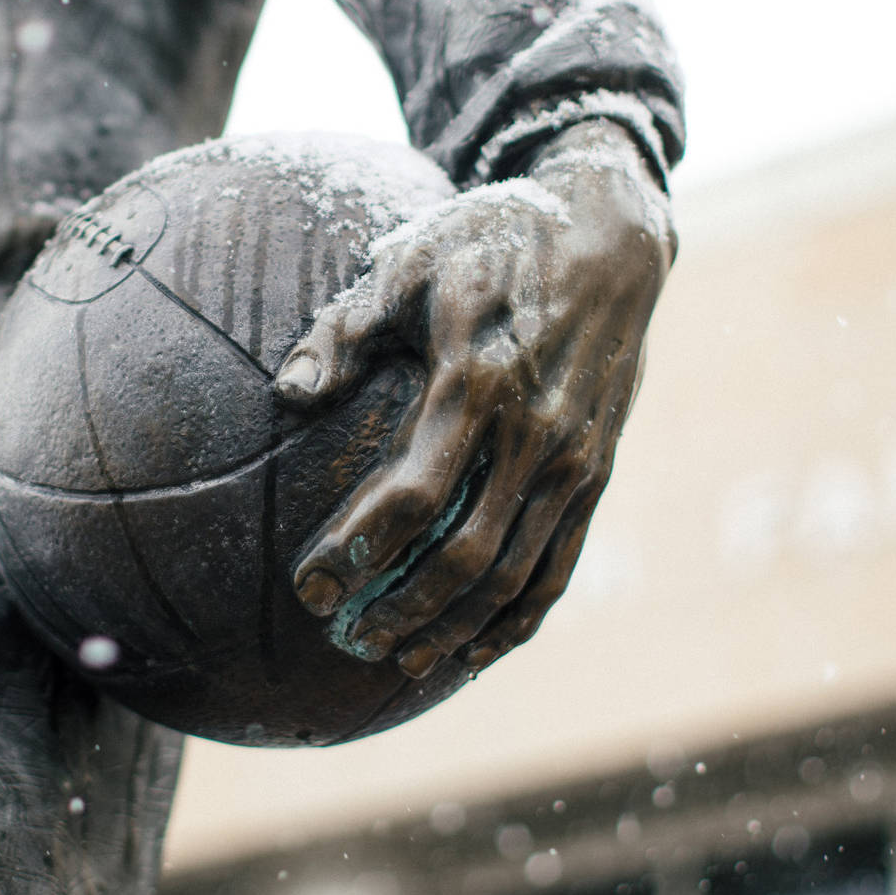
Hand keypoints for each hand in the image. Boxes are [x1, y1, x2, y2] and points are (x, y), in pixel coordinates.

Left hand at [275, 118, 673, 678]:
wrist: (609, 235)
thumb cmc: (491, 243)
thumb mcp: (408, 260)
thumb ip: (342, 330)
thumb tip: (286, 396)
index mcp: (479, 381)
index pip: (413, 493)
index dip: (359, 548)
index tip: (309, 586)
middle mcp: (534, 433)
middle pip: (465, 553)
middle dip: (400, 606)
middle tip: (342, 635)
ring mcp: (574, 461)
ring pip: (514, 575)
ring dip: (455, 627)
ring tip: (398, 658)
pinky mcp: (597, 474)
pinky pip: (559, 565)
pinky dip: (518, 620)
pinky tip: (475, 652)